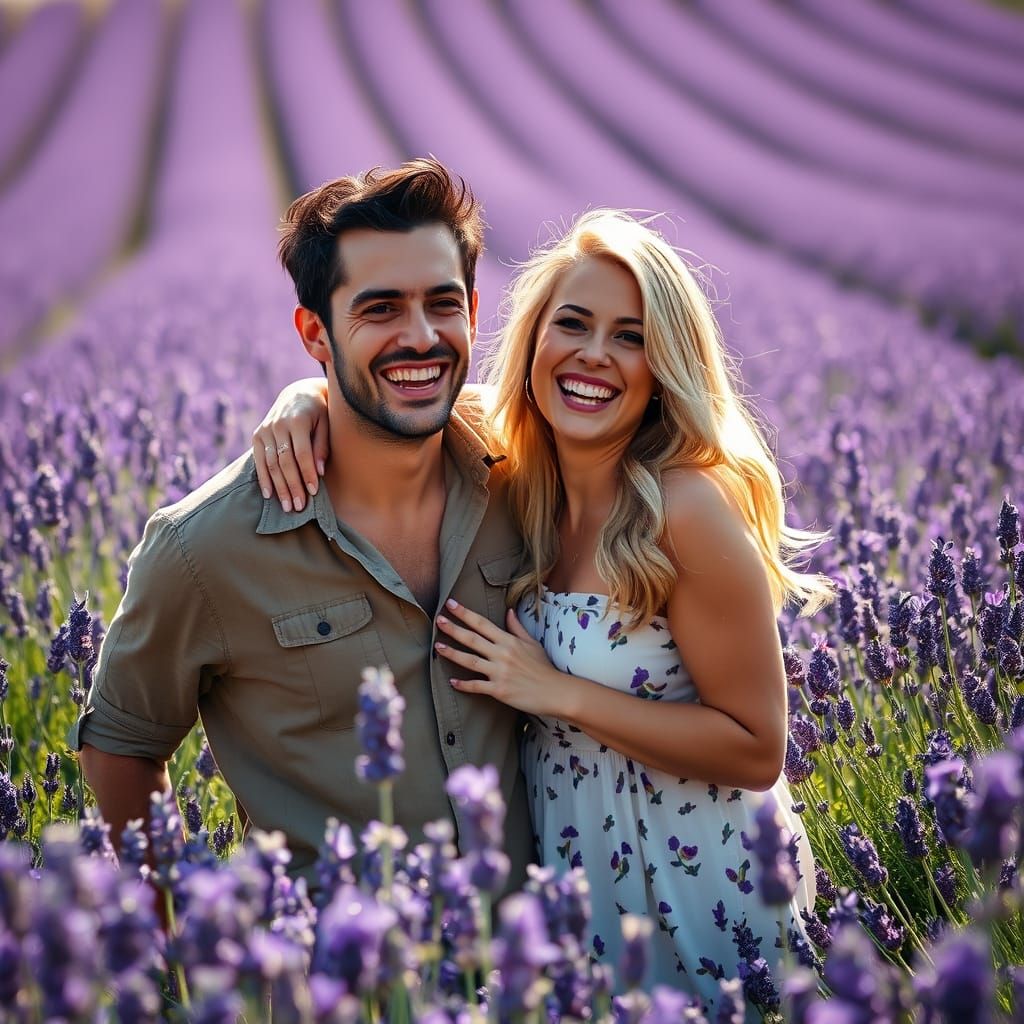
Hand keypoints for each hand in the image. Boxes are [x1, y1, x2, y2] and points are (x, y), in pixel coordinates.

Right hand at [252, 377, 329, 510]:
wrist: (298, 394)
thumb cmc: (319, 412)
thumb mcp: (326, 423)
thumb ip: (322, 446)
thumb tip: (319, 472)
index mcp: (297, 421)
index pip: (302, 454)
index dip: (307, 473)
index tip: (313, 492)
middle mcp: (277, 425)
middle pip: (284, 462)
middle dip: (292, 486)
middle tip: (299, 506)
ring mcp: (265, 430)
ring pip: (271, 464)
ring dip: (279, 487)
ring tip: (287, 507)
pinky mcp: (257, 436)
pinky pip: (258, 461)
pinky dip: (263, 479)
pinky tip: (269, 495)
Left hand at [435, 599, 570, 717]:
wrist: (555, 691)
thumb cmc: (544, 667)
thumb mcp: (532, 643)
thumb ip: (517, 627)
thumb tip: (508, 611)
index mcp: (509, 641)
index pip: (483, 623)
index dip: (465, 613)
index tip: (451, 604)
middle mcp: (502, 654)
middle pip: (472, 639)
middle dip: (453, 629)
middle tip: (439, 620)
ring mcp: (500, 672)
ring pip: (470, 661)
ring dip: (452, 653)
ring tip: (437, 647)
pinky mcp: (499, 690)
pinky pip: (477, 686)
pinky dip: (464, 684)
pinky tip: (452, 681)